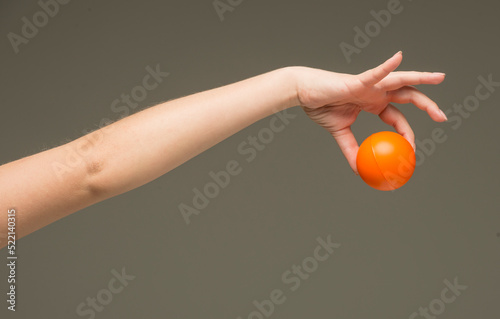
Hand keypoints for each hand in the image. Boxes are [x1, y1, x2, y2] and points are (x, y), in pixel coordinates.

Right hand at [295, 51, 445, 173]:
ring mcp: (369, 85)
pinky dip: (387, 67)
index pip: (397, 118)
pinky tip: (399, 58)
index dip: (407, 133)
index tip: (412, 150)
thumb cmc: (320, 107)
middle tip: (443, 118)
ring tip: (439, 78)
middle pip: (408, 96)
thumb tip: (359, 171)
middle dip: (427, 105)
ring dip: (421, 78)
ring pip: (400, 80)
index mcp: (372, 103)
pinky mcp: (358, 80)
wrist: (303, 93)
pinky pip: (374, 74)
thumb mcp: (340, 133)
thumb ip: (351, 150)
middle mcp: (376, 92)